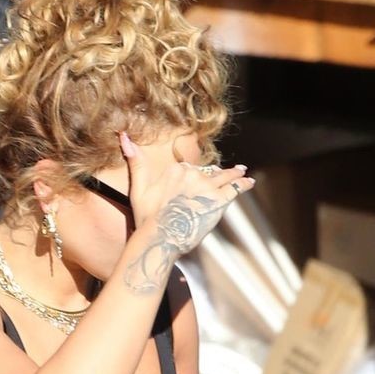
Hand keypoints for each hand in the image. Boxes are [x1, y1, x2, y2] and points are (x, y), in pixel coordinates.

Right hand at [119, 130, 253, 252]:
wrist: (160, 237)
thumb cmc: (147, 217)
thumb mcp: (138, 188)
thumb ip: (135, 161)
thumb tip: (124, 136)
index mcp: (175, 169)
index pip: (189, 169)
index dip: (193, 176)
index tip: (196, 180)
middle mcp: (192, 173)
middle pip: (207, 173)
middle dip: (214, 176)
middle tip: (223, 176)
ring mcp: (206, 186)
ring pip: (224, 177)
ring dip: (234, 174)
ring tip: (242, 171)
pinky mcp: (218, 200)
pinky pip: (235, 188)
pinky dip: (243, 184)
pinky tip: (250, 182)